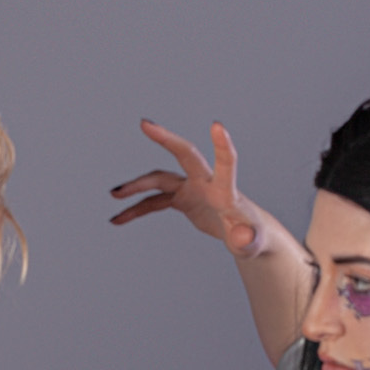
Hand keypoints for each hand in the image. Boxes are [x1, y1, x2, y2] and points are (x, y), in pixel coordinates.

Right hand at [110, 120, 267, 258]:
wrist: (248, 238)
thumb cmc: (255, 240)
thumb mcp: (252, 245)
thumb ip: (247, 240)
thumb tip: (242, 238)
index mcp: (225, 191)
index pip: (226, 164)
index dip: (222, 147)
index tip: (217, 125)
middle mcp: (207, 182)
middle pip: (184, 156)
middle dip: (166, 139)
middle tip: (145, 124)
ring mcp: (192, 188)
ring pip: (160, 181)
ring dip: (137, 187)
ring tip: (114, 195)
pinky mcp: (183, 199)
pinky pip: (154, 202)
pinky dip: (137, 209)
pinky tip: (119, 218)